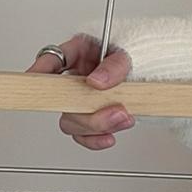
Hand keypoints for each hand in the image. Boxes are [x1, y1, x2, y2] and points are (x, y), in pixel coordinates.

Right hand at [24, 31, 134, 151]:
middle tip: (115, 110)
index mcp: (79, 53)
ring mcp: (82, 99)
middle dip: (85, 112)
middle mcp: (76, 77)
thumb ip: (114, 65)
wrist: (156, 67)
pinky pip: (85, 135)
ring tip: (123, 118)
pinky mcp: (93, 116)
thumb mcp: (129, 52)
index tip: (35, 79)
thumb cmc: (137, 52)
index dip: (39, 71)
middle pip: (60, 100)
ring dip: (96, 126)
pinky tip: (109, 136)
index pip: (52, 59)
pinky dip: (96, 140)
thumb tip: (97, 81)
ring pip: (72, 121)